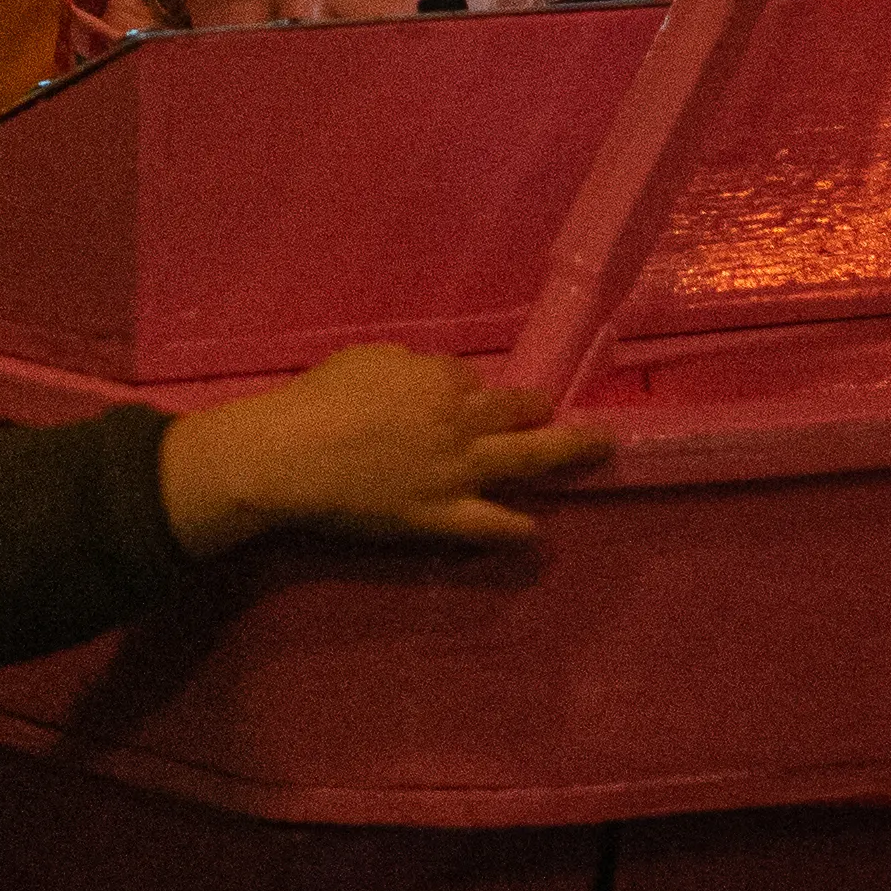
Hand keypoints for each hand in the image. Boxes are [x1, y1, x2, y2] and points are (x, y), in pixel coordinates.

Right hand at [158, 346, 609, 558]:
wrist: (292, 457)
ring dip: (568, 452)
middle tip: (572, 413)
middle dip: (547, 412)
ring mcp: (459, 472)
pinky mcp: (443, 517)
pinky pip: (491, 524)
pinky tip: (535, 531)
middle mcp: (463, 422)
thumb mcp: (368, 359)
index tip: (478, 396)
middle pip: (520, 412)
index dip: (475, 388)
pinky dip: (518, 527)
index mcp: (441, 380)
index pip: (474, 379)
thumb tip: (431, 374)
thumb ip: (409, 365)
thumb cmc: (319, 400)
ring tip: (598, 449)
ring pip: (526, 461)